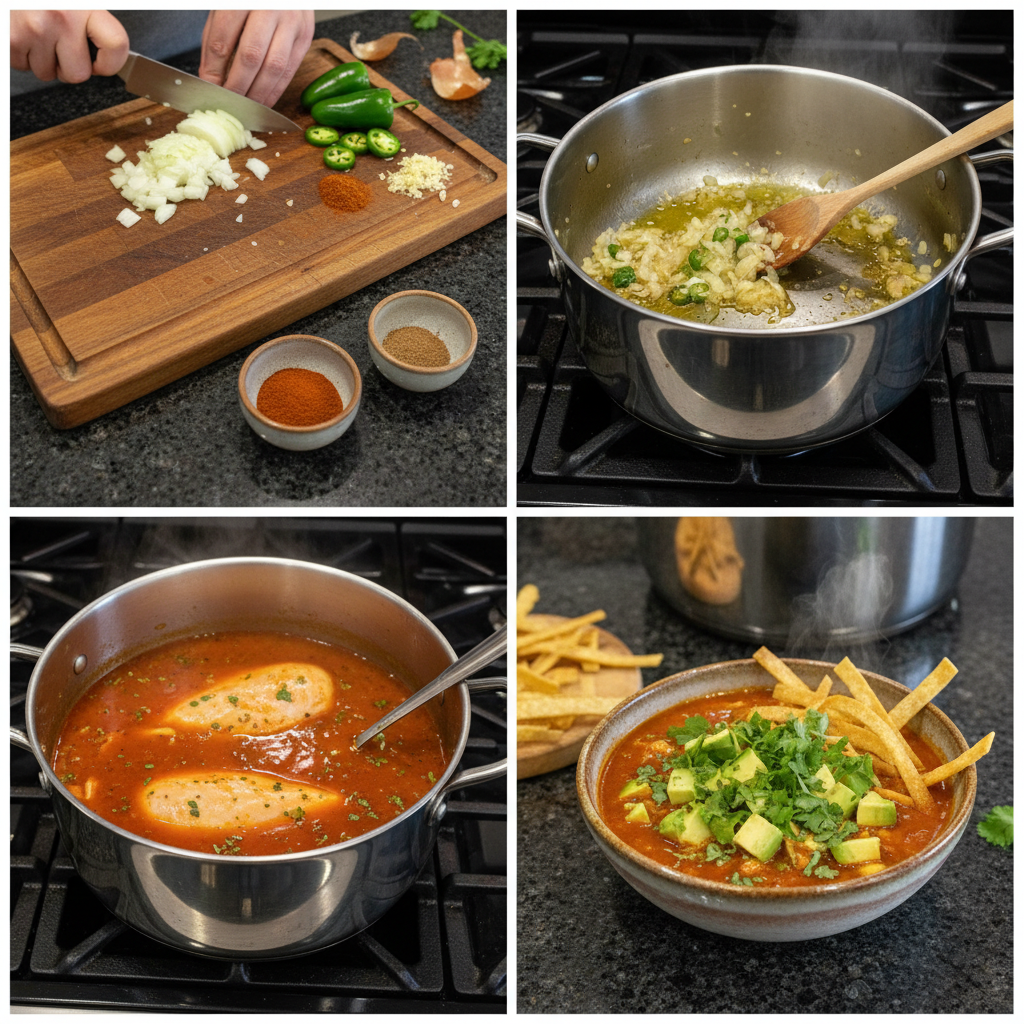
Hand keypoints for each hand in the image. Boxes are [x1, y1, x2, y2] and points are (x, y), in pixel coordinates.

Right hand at [10, 9, 127, 83]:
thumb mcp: (73, 1)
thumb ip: (89, 21)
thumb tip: (107, 52)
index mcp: (83, 5)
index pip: (116, 44)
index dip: (111, 63)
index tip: (101, 64)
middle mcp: (62, 17)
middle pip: (78, 74)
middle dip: (67, 66)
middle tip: (57, 46)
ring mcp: (35, 29)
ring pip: (48, 73)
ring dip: (42, 60)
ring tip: (35, 33)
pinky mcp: (12, 40)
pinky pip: (23, 66)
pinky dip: (21, 55)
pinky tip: (20, 33)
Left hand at [199, 10, 313, 107]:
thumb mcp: (224, 6)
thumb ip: (216, 39)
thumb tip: (210, 78)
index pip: (223, 40)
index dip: (214, 69)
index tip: (208, 86)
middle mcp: (270, 8)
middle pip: (251, 56)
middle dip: (237, 86)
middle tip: (227, 103)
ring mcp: (292, 22)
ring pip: (274, 68)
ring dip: (258, 93)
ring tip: (246, 107)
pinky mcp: (305, 36)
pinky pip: (291, 70)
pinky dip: (276, 90)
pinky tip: (264, 101)